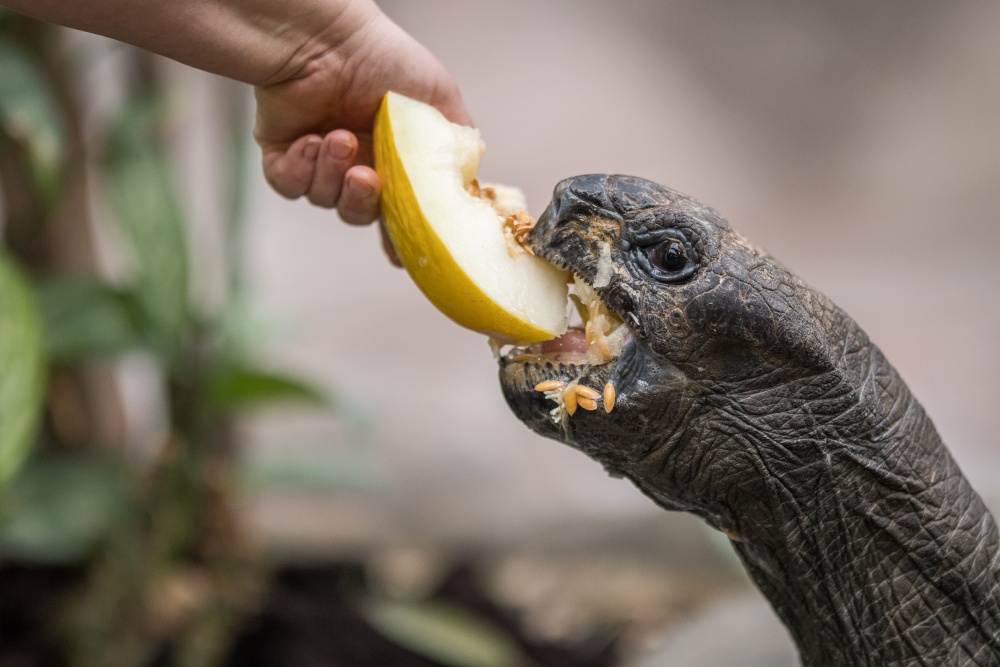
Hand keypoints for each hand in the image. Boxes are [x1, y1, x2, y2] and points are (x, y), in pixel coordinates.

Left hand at [253, 8, 470, 261]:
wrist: (330, 40)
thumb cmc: (385, 60)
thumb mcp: (441, 102)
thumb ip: (457, 148)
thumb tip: (468, 187)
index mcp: (391, 157)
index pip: (395, 209)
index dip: (398, 235)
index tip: (399, 255)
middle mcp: (355, 161)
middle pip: (359, 213)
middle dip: (362, 202)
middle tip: (365, 176)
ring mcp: (318, 159)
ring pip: (325, 200)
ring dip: (331, 175)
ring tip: (335, 138)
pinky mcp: (284, 154)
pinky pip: (290, 186)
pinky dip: (300, 171)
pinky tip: (310, 140)